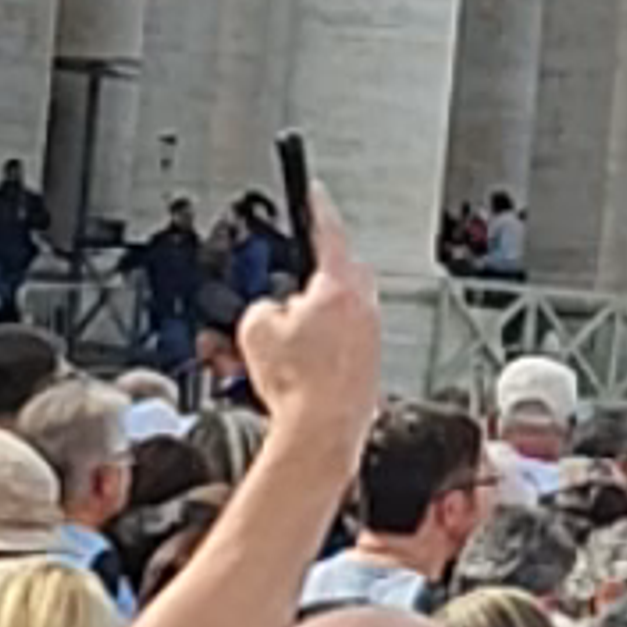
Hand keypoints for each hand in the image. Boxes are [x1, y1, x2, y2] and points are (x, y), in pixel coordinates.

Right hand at [235, 193, 381, 461]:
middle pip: (336, 276)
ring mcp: (371, 339)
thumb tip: (273, 312)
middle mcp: (364, 308)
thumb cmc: (299, 385)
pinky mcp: (368, 367)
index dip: (315, 207)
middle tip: (284, 292)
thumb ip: (264, 305)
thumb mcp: (255, 328)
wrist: (321, 433)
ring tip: (282, 350)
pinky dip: (318, 352)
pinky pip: (341, 346)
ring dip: (310, 323)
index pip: (327, 231)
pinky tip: (298, 373)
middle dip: (308, 281)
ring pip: (337, 315)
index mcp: (340, 286)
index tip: (314, 192)